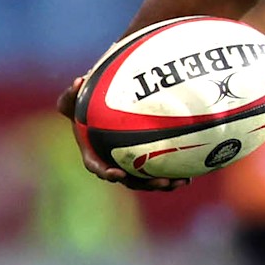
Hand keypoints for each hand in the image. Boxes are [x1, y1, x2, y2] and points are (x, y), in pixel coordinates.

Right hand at [56, 76, 189, 190]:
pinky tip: (193, 169)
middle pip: (129, 180)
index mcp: (94, 153)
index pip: (97, 167)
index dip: (106, 172)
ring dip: (164, 183)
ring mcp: (130, 164)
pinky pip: (160, 168)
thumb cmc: (83, 108)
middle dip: (146, 184)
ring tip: (182, 180)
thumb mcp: (73, 100)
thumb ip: (71, 94)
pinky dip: (174, 170)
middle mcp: (113, 163)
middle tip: (162, 182)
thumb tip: (78, 81)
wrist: (98, 113)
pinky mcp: (145, 161)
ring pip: (147, 179)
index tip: (117, 173)